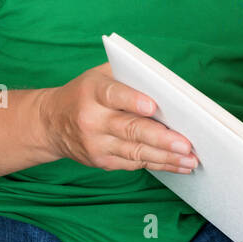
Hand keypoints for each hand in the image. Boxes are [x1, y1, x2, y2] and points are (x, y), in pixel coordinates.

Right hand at [38, 63, 197, 173]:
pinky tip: (179, 165)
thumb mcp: (98, 76)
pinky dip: (159, 165)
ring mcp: (96, 144)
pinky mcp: (102, 161)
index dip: (132, 100)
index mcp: (92, 92)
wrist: (51, 123)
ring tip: (191, 160)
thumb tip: (168, 90)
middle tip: (186, 144)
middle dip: (161, 138)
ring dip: (166, 157)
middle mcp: (92, 119)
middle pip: (130, 129)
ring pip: (135, 152)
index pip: (113, 94)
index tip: (152, 106)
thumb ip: (128, 78)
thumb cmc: (85, 93)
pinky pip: (134, 164)